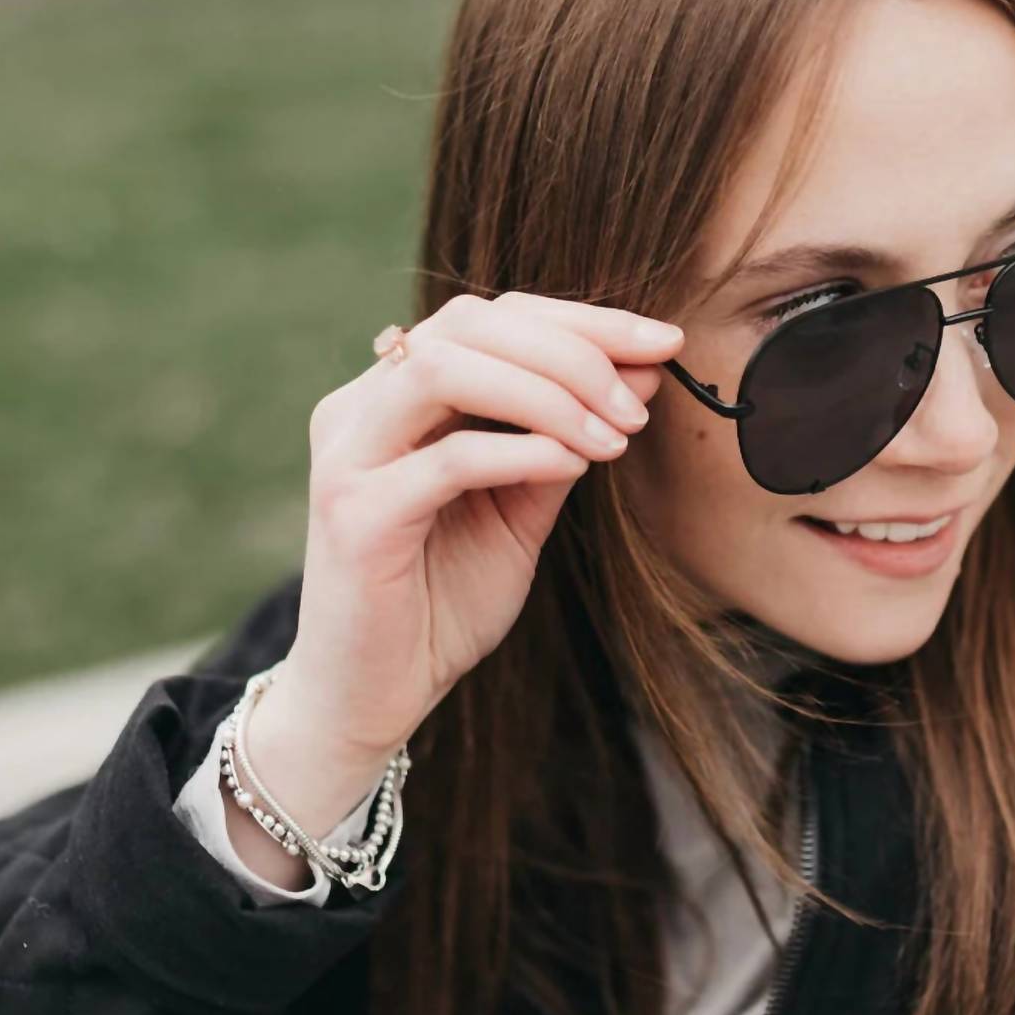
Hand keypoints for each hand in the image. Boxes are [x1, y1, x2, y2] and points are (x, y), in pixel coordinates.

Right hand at [274, 291, 684, 764]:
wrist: (373, 696)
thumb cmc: (443, 601)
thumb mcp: (521, 511)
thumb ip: (565, 441)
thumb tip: (640, 376)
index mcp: (396, 395)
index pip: (489, 318)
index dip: (582, 320)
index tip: (664, 344)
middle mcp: (361, 409)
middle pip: (469, 323)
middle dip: (574, 348)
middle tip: (640, 400)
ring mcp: (350, 456)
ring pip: (448, 369)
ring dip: (549, 392)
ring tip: (614, 435)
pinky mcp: (356, 514)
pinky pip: (449, 458)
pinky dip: (523, 451)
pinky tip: (576, 465)